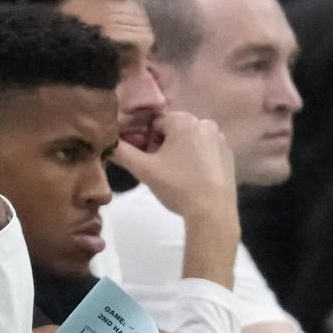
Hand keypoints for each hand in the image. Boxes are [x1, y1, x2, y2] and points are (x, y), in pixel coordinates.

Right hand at [111, 111, 236, 220]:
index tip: (147, 162)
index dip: (145, 143)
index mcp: (184, 120)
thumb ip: (121, 152)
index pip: (153, 124)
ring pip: (187, 141)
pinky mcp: (228, 154)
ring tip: (175, 177)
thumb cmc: (177, 186)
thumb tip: (105, 140)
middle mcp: (204, 123)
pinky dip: (194, 161)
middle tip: (159, 172)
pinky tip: (191, 179)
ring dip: (177, 154)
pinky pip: (203, 151)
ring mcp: (220, 139)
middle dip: (161, 148)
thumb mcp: (144, 170)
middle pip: (171, 131)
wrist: (212, 212)